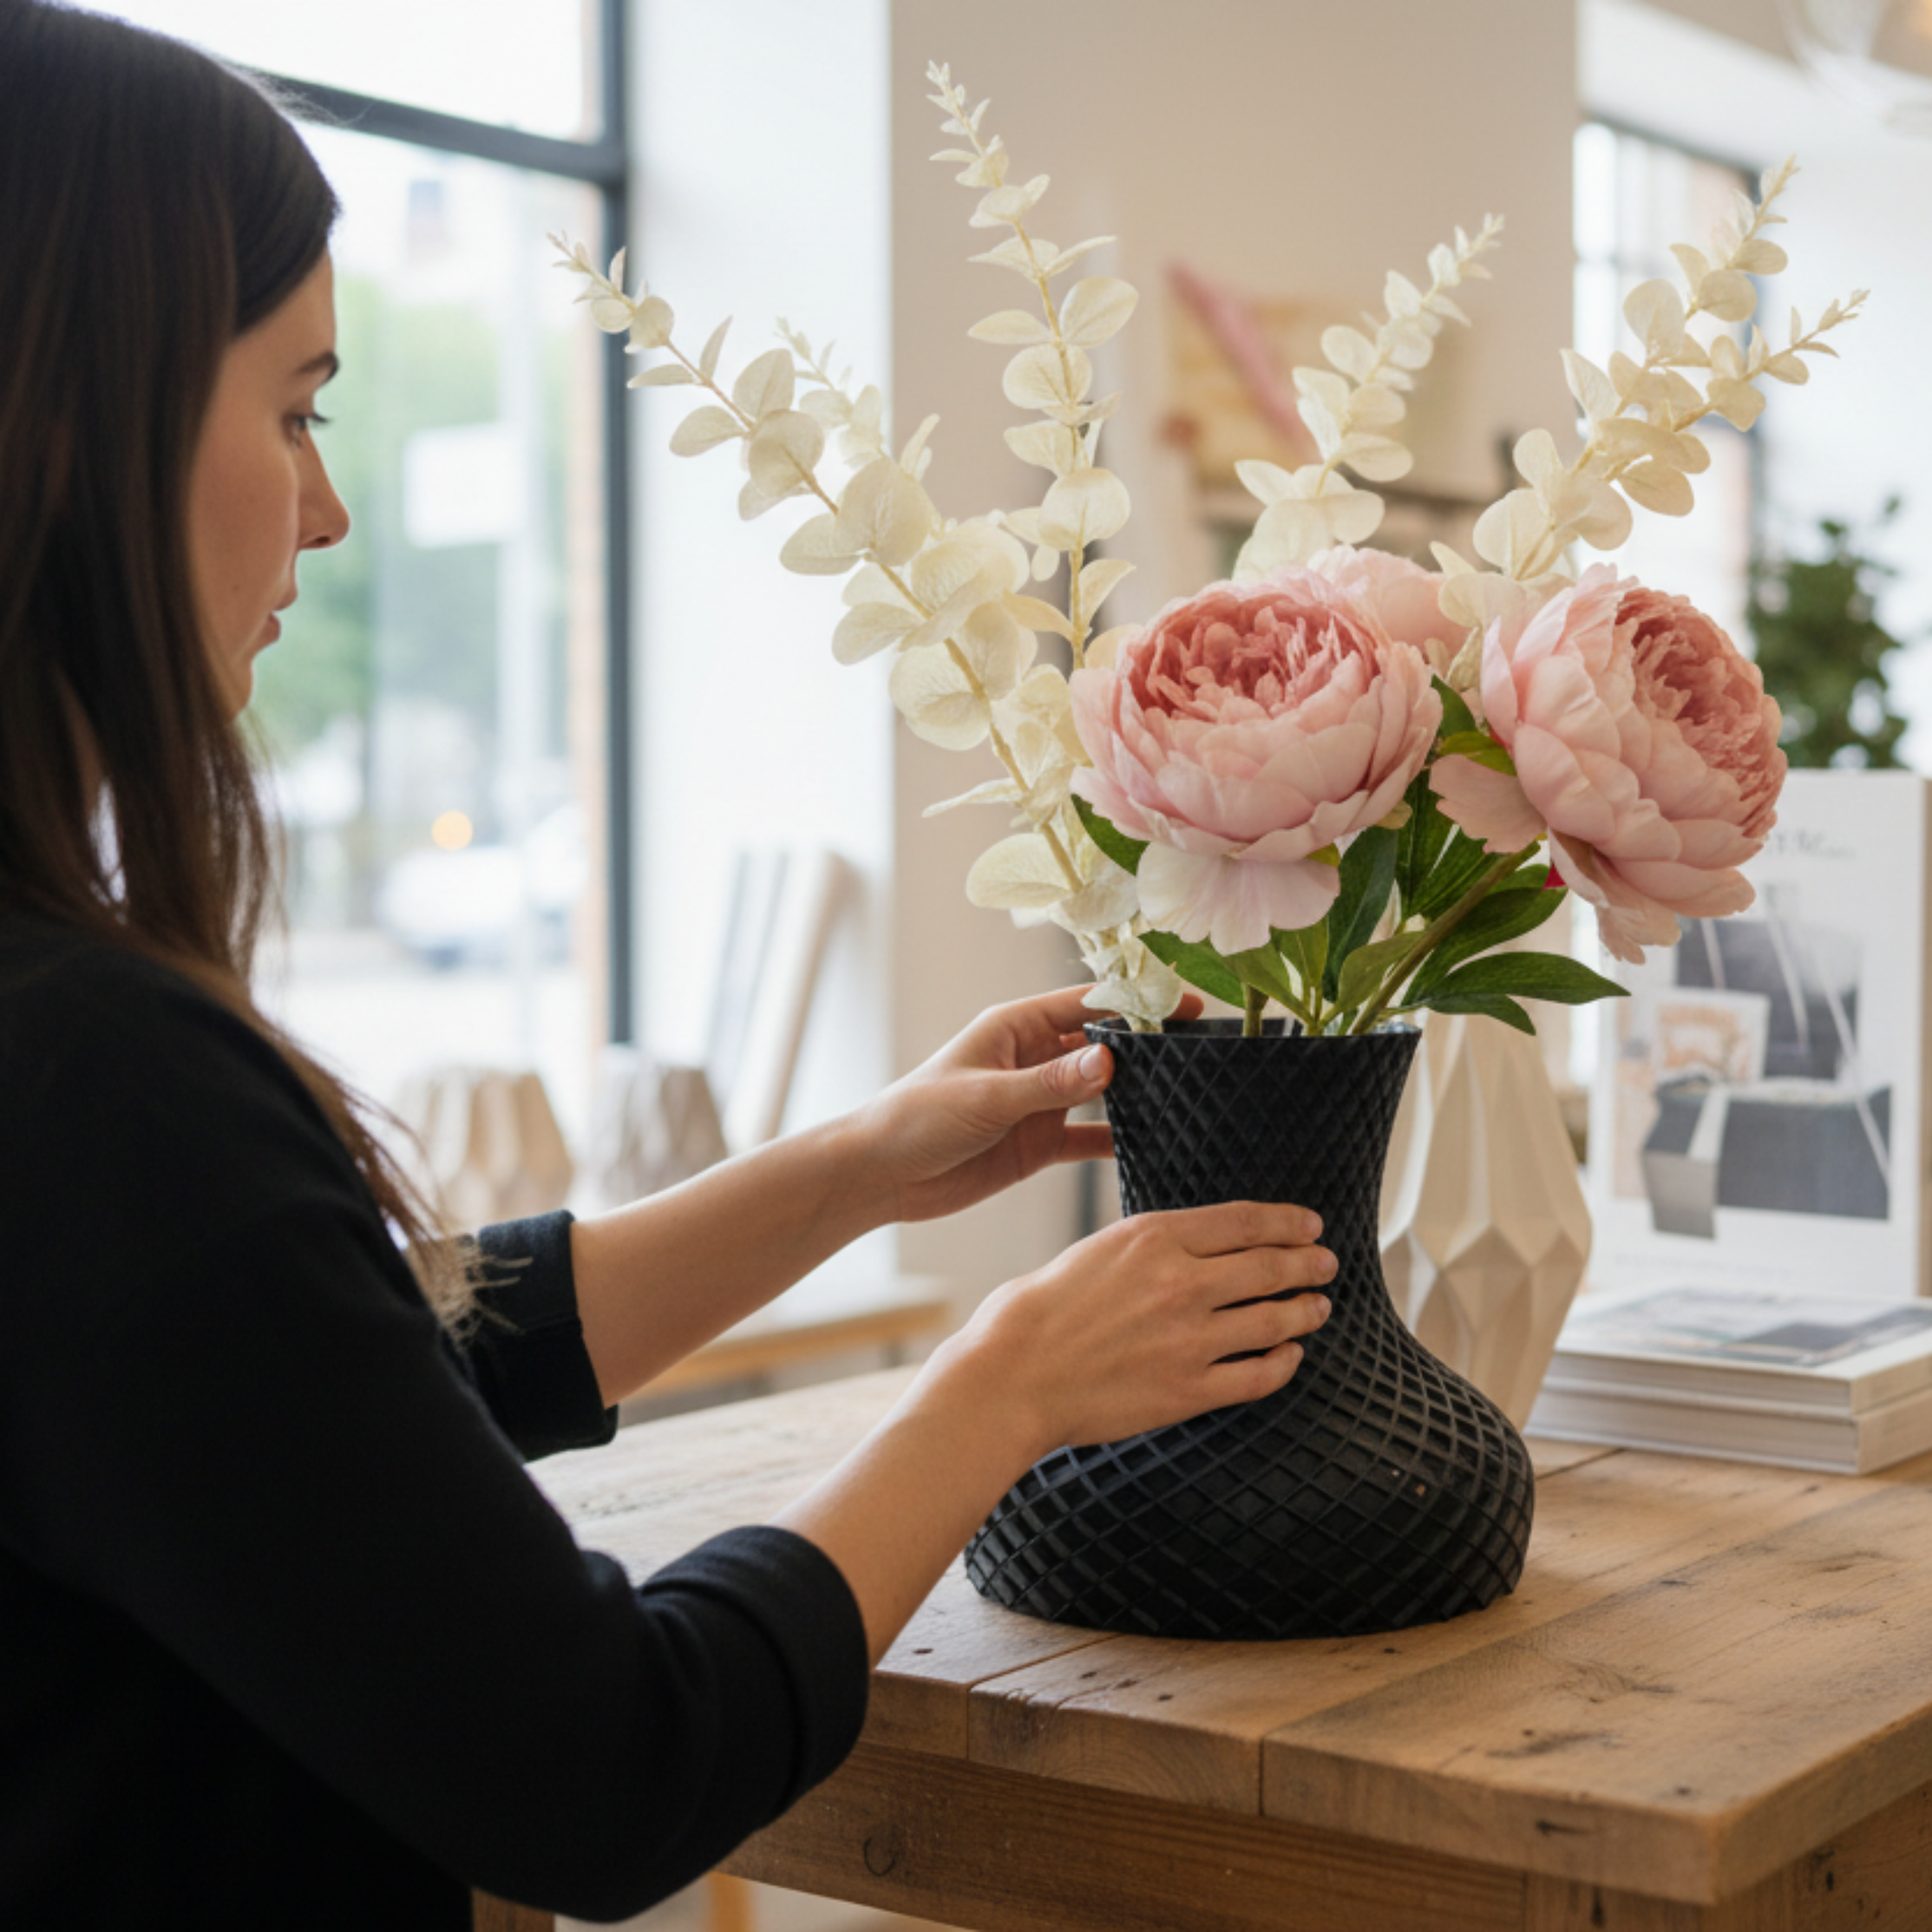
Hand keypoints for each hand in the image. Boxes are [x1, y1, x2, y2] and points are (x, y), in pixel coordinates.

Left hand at [851, 986, 1200, 1224]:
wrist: (880, 1175)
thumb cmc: (917, 1118)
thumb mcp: (986, 1097)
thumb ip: (1048, 1083)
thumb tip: (1111, 1060)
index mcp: (1016, 1028)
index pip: (1087, 1005)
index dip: (1137, 1004)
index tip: (1186, 1008)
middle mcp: (1033, 1058)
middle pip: (1103, 1045)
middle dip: (1150, 1048)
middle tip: (1206, 1054)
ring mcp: (1039, 1101)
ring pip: (1103, 1091)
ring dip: (1141, 1094)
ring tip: (1195, 1098)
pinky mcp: (1039, 1143)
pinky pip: (1091, 1137)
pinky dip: (1120, 1140)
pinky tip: (1158, 1145)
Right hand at [933, 1199, 1337, 1456]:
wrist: (1012, 1375)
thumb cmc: (1038, 1311)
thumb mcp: (1096, 1249)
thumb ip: (1150, 1246)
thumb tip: (1193, 1246)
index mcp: (1154, 1237)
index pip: (1244, 1222)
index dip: (1288, 1223)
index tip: (1311, 1225)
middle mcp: (1181, 1283)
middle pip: (1269, 1266)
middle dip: (1308, 1263)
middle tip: (1326, 1264)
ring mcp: (1190, 1339)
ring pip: (1274, 1319)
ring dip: (1305, 1311)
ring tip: (1318, 1307)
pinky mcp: (1188, 1390)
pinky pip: (1258, 1376)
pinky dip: (1284, 1364)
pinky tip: (1289, 1356)